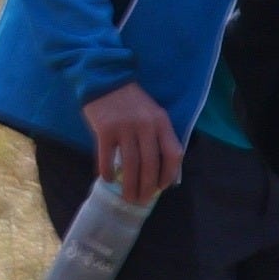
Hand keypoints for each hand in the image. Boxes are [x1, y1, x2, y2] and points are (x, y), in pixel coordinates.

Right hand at [82, 82, 181, 204]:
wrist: (105, 78)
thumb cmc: (130, 100)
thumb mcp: (152, 113)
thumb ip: (158, 136)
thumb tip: (158, 171)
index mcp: (161, 121)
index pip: (173, 154)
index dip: (169, 175)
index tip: (161, 188)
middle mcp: (145, 125)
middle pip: (150, 164)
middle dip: (147, 188)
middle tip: (141, 201)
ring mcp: (124, 127)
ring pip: (130, 165)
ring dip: (129, 185)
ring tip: (127, 197)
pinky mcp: (104, 129)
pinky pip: (107, 157)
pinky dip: (107, 171)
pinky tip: (108, 179)